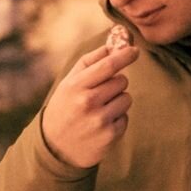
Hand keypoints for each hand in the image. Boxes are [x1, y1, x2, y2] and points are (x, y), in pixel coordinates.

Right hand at [41, 40, 138, 168]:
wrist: (55, 147)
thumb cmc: (65, 107)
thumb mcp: (69, 82)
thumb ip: (90, 61)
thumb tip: (114, 44)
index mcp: (76, 86)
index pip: (108, 65)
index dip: (125, 55)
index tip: (135, 50)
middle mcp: (88, 102)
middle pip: (121, 81)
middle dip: (116, 83)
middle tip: (101, 93)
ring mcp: (100, 120)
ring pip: (126, 98)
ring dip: (118, 101)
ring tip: (101, 109)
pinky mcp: (110, 135)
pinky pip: (126, 117)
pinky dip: (117, 118)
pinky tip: (102, 123)